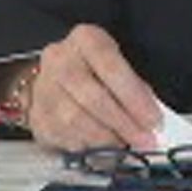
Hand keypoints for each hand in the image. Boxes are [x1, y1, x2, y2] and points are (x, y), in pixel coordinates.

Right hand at [21, 24, 161, 151]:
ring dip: (105, 140)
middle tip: (145, 141)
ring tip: (126, 147)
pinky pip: (63, 137)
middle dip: (123, 124)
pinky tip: (103, 151)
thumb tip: (152, 122)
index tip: (154, 121)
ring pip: (75, 120)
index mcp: (86, 39)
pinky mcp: (37, 115)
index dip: (135, 98)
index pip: (111, 68)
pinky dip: (86, 147)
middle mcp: (59, 59)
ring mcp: (44, 88)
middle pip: (92, 97)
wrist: (57, 76)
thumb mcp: (120, 64)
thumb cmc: (98, 70)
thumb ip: (135, 88)